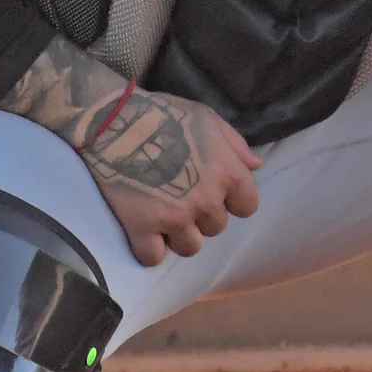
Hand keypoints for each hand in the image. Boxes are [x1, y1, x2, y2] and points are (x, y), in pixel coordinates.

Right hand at [79, 87, 261, 265]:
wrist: (116, 122)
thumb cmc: (165, 114)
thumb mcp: (207, 118)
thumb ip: (235, 145)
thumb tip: (256, 167)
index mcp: (227, 172)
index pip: (248, 206)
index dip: (233, 200)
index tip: (216, 191)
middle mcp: (206, 200)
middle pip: (216, 227)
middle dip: (202, 214)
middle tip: (182, 194)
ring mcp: (174, 217)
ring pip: (190, 247)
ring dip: (180, 234)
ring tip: (164, 213)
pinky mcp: (142, 229)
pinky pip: (154, 257)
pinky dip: (150, 247)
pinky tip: (145, 229)